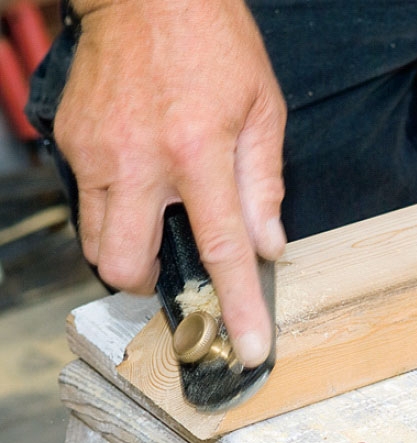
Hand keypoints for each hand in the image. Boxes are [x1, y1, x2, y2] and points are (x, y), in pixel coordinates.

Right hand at [55, 0, 285, 365]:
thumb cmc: (213, 43)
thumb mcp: (262, 109)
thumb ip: (264, 185)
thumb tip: (267, 245)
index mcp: (198, 151)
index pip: (221, 249)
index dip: (238, 306)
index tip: (249, 347)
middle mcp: (138, 160)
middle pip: (124, 266)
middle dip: (148, 283)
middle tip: (172, 261)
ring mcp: (95, 153)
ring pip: (95, 244)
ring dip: (127, 250)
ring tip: (154, 216)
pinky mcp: (70, 142)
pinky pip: (85, 203)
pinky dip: (112, 210)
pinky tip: (136, 178)